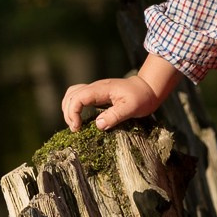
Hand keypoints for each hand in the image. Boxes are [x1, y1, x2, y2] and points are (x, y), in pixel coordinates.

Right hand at [61, 54, 182, 131]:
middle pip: (71, 95)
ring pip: (73, 94)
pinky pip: (79, 97)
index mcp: (101, 89)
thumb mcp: (131, 108)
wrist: (148, 89)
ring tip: (75, 125)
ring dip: (69, 109)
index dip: (73, 112)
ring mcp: (95, 90)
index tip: (77, 127)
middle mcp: (95, 87)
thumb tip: (98, 125)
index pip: (78, 97)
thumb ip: (115, 115)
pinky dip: (74, 107)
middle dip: (68, 112)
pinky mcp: (97, 95)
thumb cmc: (141, 98)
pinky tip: (80, 119)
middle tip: (75, 129)